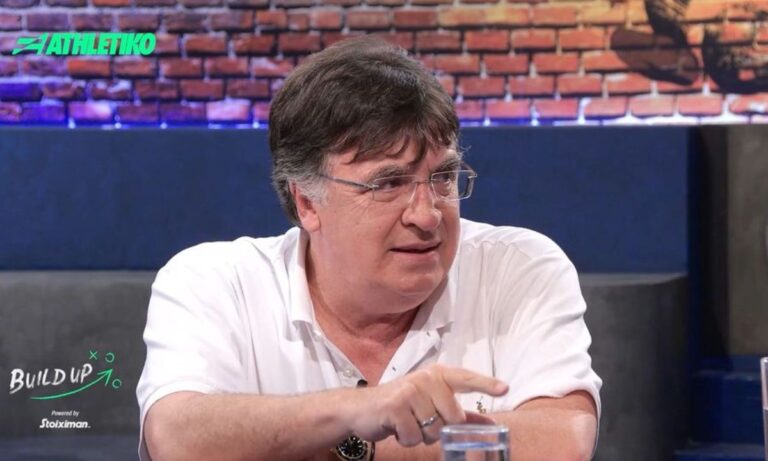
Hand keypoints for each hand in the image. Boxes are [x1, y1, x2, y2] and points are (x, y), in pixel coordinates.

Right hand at [348, 365, 507, 447]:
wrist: (361, 408)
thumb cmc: (402, 405)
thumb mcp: (432, 404)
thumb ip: (462, 414)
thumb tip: (491, 423)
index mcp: (438, 375)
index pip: (466, 378)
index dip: (486, 384)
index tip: (505, 389)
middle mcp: (426, 378)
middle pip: (452, 417)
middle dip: (439, 428)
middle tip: (420, 419)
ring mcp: (410, 391)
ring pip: (434, 430)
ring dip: (421, 435)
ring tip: (407, 422)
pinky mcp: (396, 406)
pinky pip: (415, 436)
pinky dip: (406, 439)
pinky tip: (396, 427)